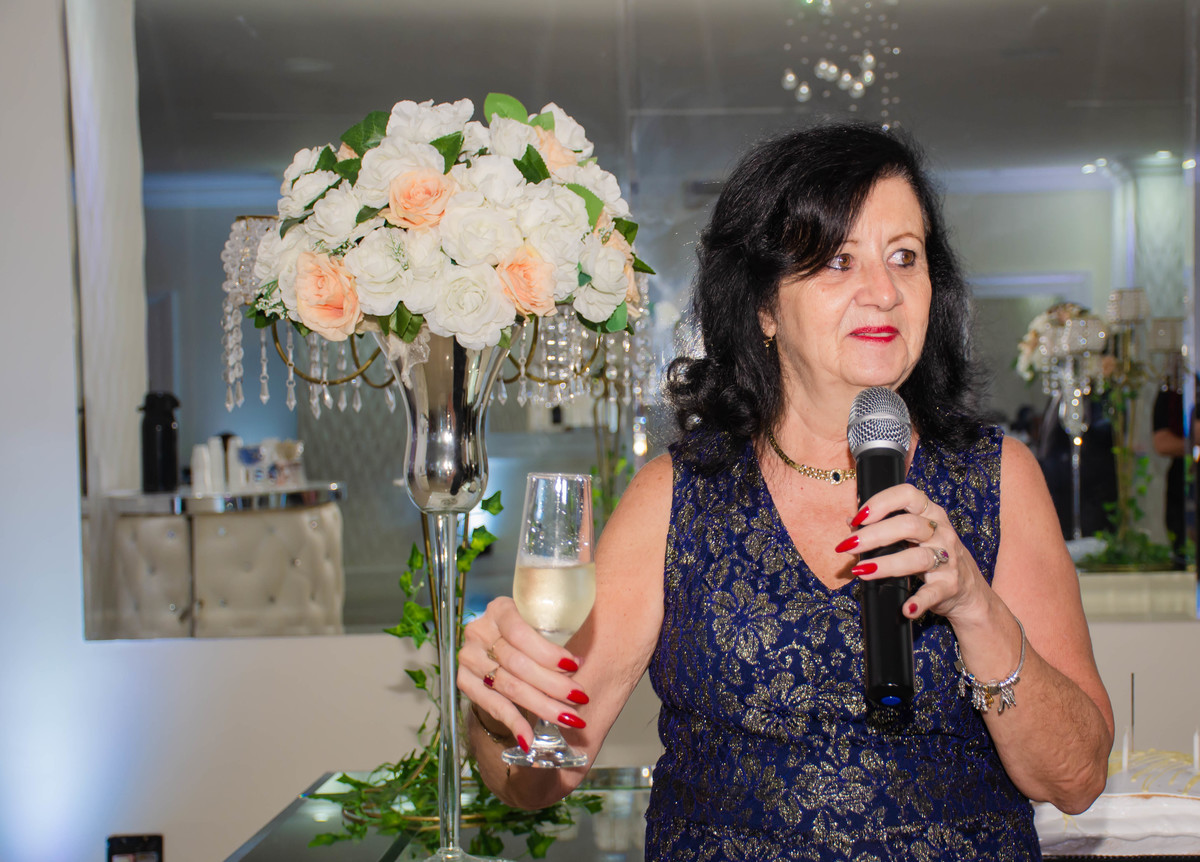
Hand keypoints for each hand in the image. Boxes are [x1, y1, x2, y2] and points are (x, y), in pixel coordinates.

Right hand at [457, 596, 589, 746]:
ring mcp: (469, 658)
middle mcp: (479, 631)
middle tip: (580, 698)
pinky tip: (529, 738)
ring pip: (509, 687)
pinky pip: (493, 706)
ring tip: (567, 718)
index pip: (520, 633)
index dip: (548, 652)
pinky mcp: (465, 681)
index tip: (575, 666)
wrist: (498, 645)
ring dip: (541, 706)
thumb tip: (583, 661)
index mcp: (499, 609)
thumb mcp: (541, 623)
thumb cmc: (531, 634)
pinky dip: (514, 723)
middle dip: (553, 684)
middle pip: (518, 664)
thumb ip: (556, 634)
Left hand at [835, 485, 989, 621]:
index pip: (908, 495)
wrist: (967, 590)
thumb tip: (851, 520)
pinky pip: (933, 593)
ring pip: (917, 558)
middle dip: (874, 535)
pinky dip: (919, 602)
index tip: (859, 516)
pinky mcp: (949, 586)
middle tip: (848, 545)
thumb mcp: (914, 535)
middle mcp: (942, 533)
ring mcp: (948, 560)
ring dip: (886, 564)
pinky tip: (905, 609)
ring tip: (861, 570)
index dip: (881, 502)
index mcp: (931, 513)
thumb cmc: (933, 554)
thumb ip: (884, 524)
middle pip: (908, 526)